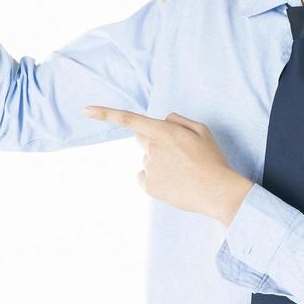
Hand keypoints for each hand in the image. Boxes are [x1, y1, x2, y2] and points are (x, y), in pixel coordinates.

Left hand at [82, 106, 250, 220]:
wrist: (217, 192)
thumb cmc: (212, 160)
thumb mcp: (202, 130)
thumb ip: (178, 121)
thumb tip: (161, 121)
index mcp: (164, 132)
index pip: (129, 119)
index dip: (105, 113)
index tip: (86, 110)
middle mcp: (152, 149)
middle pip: (141, 139)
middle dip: (154, 141)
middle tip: (177, 153)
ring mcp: (149, 168)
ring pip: (147, 159)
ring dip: (159, 162)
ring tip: (183, 171)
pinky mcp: (149, 186)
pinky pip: (144, 177)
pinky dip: (155, 178)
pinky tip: (174, 182)